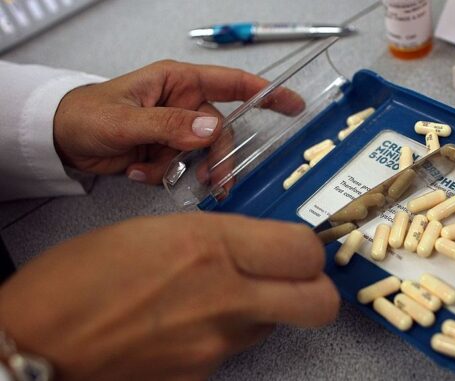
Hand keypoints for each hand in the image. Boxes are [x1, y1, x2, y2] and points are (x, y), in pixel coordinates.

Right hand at [0, 213, 337, 380]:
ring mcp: (216, 345)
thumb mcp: (155, 231)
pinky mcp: (201, 376)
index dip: (307, 247)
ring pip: (276, 326)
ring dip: (263, 309)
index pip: (304, 249)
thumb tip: (252, 246)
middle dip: (315, 288)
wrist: (37, 346)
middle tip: (293, 276)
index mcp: (211, 247)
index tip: (296, 245)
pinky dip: (224, 334)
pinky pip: (234, 350)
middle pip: (319, 302)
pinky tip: (187, 322)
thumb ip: (216, 236)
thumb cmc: (76, 281)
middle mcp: (224, 298)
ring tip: (219, 295)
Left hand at [53, 60, 303, 183]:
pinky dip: (163, 176)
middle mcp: (183, 104)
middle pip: (221, 133)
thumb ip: (168, 125)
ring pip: (203, 155)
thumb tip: (211, 131)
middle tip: (215, 182)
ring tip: (163, 176)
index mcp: (179, 82)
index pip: (233, 83)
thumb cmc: (85, 114)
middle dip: (217, 158)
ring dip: (186, 170)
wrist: (60, 140)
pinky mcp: (166, 152)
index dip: (266, 92)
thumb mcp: (125, 119)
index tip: (292, 105)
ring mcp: (176, 129)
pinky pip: (182, 168)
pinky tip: (136, 171)